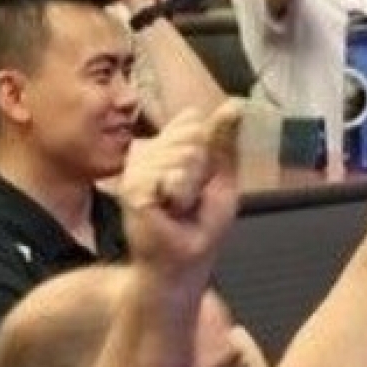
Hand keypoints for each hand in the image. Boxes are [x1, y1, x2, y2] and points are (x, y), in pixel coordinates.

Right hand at [118, 103, 242, 276]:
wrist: (185, 263)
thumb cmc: (202, 226)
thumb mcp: (222, 178)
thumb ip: (224, 141)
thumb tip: (234, 103)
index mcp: (167, 147)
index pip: (192, 120)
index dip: (207, 148)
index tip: (204, 177)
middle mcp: (148, 154)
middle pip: (190, 134)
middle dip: (202, 168)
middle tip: (191, 198)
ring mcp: (137, 170)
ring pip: (180, 154)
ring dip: (191, 186)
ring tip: (181, 207)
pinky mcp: (131, 189)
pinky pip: (166, 174)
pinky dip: (179, 195)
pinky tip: (171, 210)